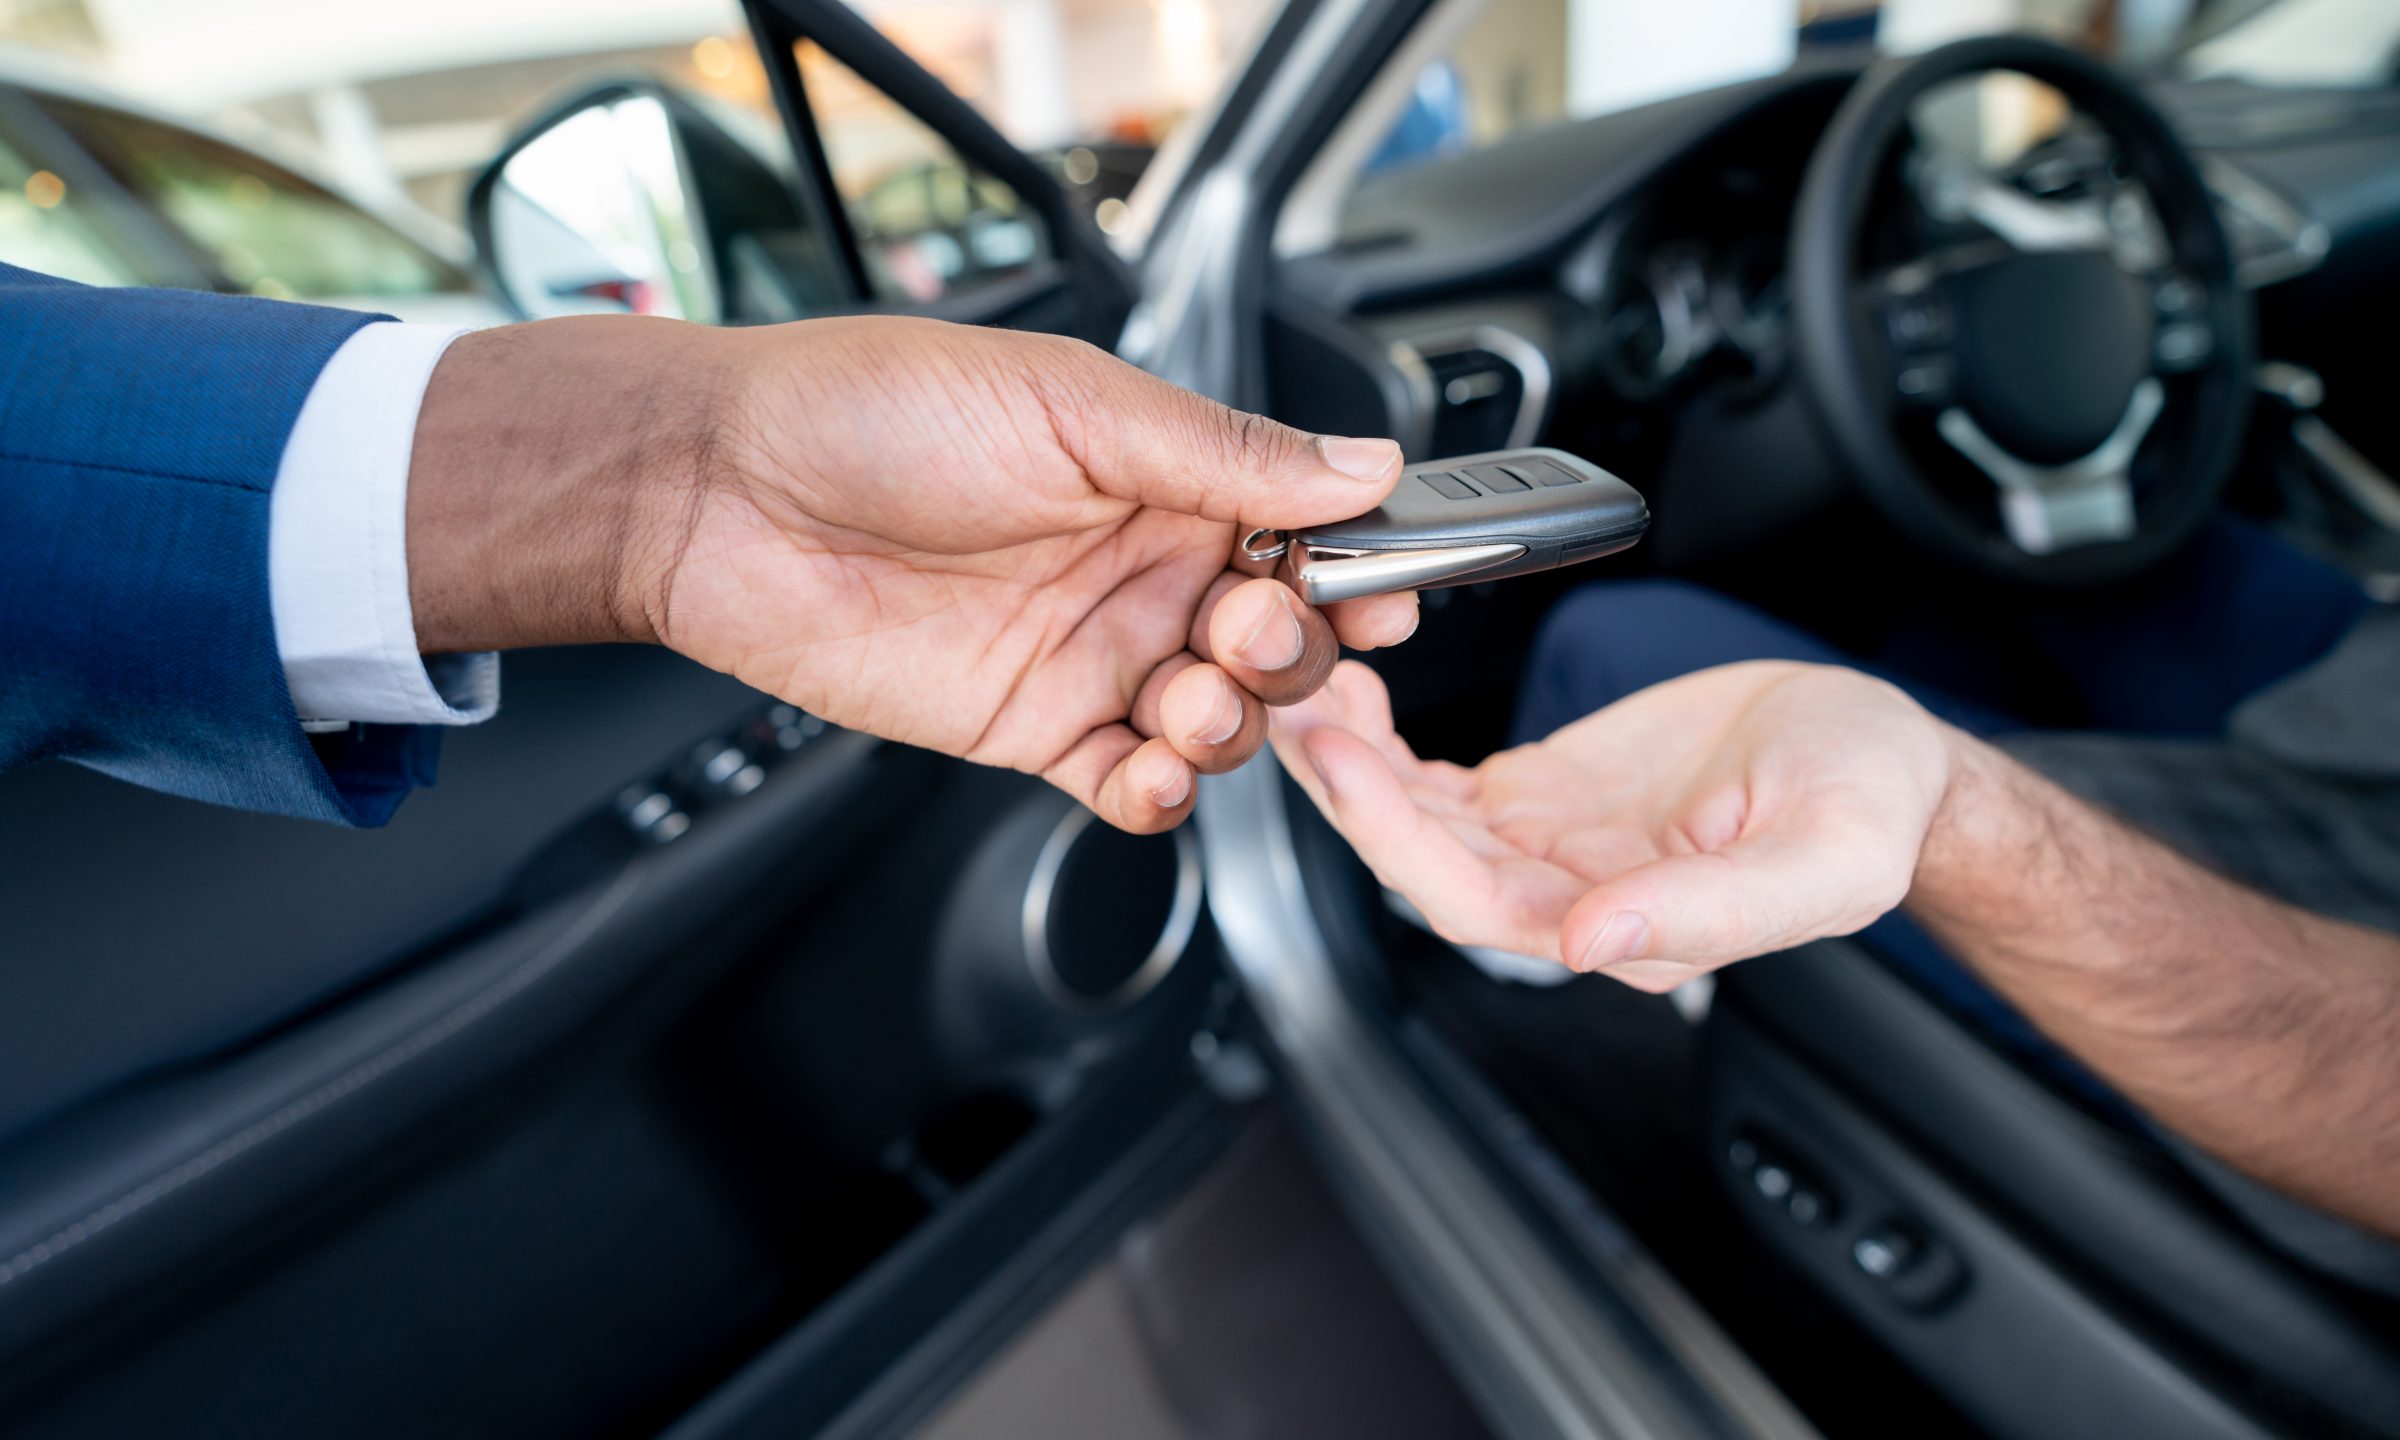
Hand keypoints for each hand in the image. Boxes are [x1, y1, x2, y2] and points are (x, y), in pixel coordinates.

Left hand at [406, 315, 1419, 830]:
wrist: (723, 492)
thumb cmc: (871, 411)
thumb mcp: (1072, 406)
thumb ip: (1225, 453)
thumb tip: (1363, 465)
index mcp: (1165, 475)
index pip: (1304, 533)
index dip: (1357, 568)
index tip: (1385, 588)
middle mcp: (1140, 565)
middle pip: (1283, 641)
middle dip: (1291, 651)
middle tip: (1241, 627)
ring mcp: (1090, 652)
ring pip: (1220, 723)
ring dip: (1229, 725)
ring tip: (1179, 696)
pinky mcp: (1031, 726)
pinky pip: (1129, 787)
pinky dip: (1159, 796)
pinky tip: (1145, 772)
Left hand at [1270, 660, 1955, 988]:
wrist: (1878, 751)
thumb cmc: (1871, 804)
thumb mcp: (1824, 856)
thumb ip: (1713, 911)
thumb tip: (1596, 945)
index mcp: (1624, 927)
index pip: (1474, 900)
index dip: (1397, 839)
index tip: (1345, 760)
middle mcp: (1568, 897)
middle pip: (1421, 857)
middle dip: (1347, 790)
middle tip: (1286, 703)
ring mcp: (1548, 845)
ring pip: (1417, 818)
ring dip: (1352, 762)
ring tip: (1298, 685)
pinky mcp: (1542, 794)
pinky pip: (1438, 780)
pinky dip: (1387, 743)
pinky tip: (1351, 697)